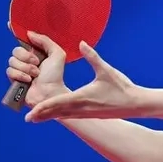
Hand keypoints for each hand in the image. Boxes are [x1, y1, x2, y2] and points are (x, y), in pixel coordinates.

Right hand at [6, 26, 69, 107]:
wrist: (50, 93)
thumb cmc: (56, 76)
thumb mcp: (57, 54)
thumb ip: (45, 41)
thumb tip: (29, 33)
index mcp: (37, 52)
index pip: (24, 40)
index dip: (16, 31)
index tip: (9, 23)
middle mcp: (27, 60)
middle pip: (16, 50)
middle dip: (26, 57)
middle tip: (37, 63)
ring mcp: (19, 70)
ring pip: (12, 61)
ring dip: (25, 68)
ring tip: (35, 75)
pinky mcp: (14, 79)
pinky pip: (9, 71)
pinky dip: (20, 75)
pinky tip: (28, 80)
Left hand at [25, 41, 139, 122]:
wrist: (135, 104)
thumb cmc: (122, 87)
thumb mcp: (106, 70)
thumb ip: (92, 56)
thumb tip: (81, 43)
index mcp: (82, 97)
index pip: (58, 103)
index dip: (43, 107)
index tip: (31, 111)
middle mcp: (81, 108)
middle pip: (57, 113)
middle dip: (42, 115)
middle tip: (27, 118)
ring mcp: (86, 113)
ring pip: (64, 115)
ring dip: (50, 116)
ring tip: (37, 118)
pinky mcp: (91, 113)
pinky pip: (72, 115)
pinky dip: (61, 115)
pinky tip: (58, 114)